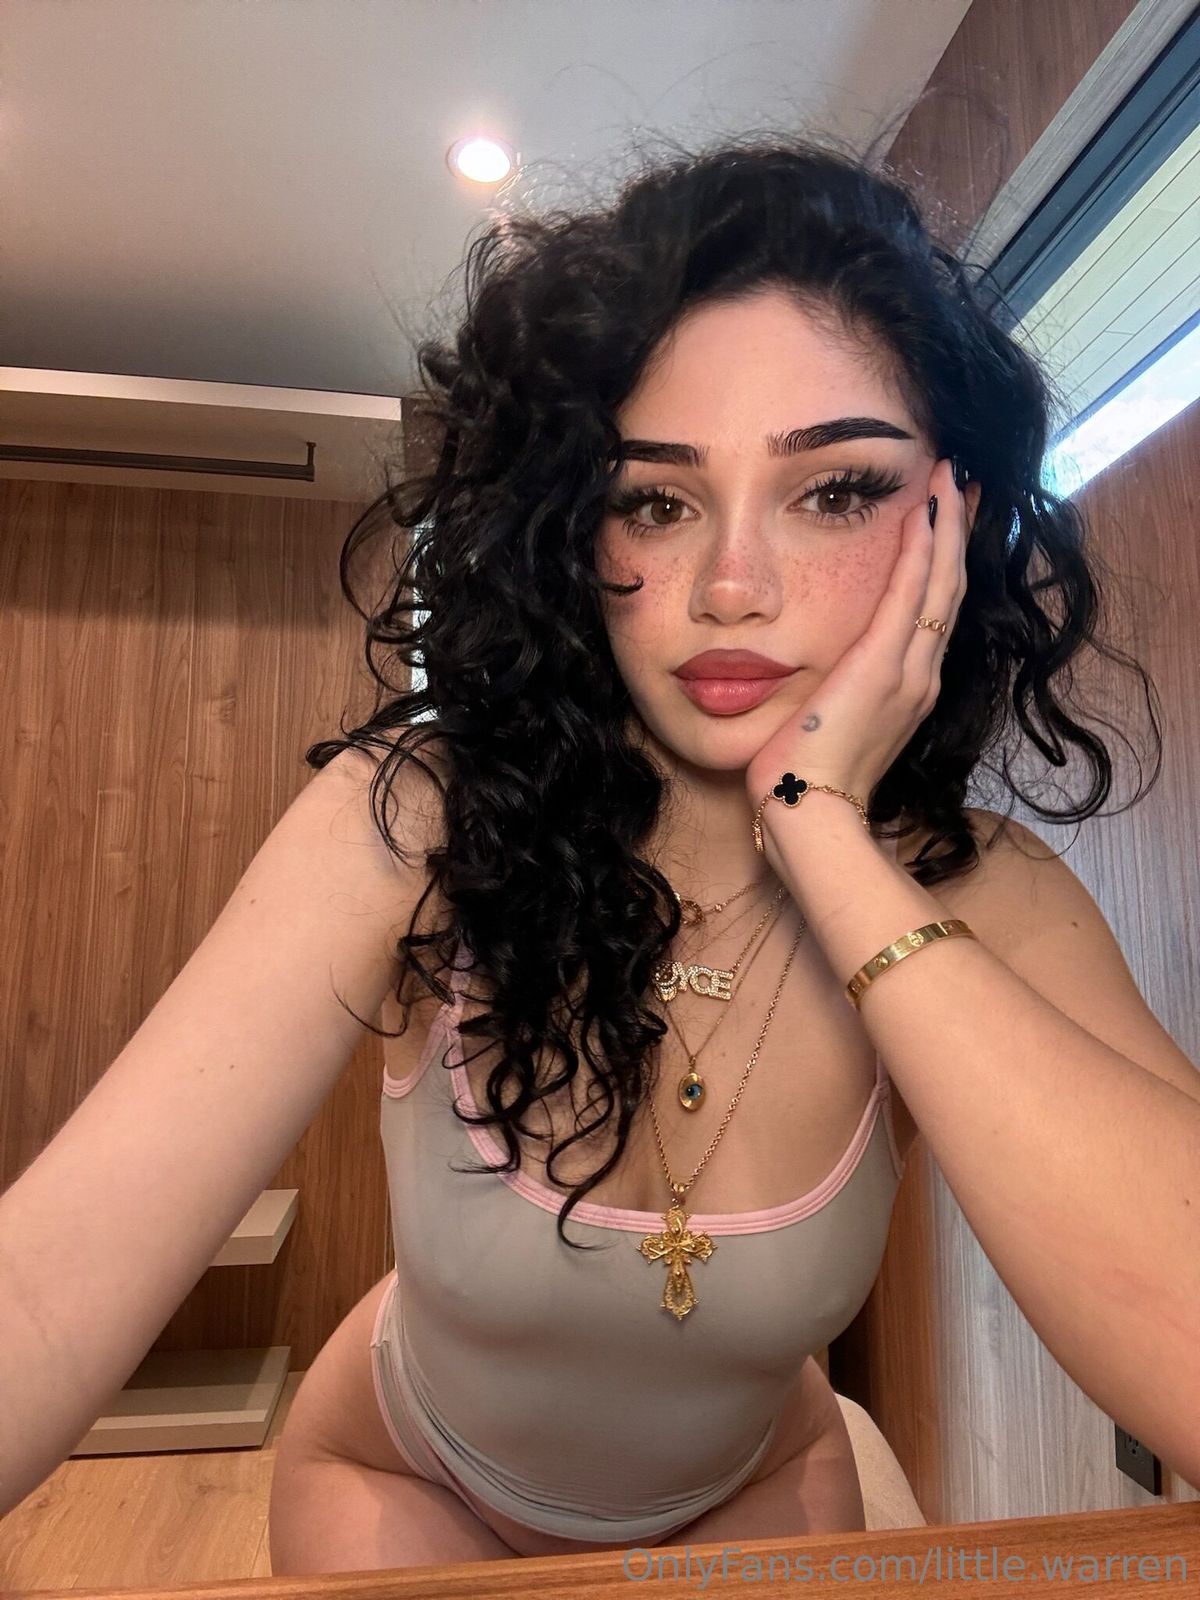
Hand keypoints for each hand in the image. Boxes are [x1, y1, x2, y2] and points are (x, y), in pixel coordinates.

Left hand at [745, 456, 970, 839]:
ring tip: (950, 478)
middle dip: (956, 533)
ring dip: (946, 526)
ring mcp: (908, 672)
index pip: (931, 615)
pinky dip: (922, 549)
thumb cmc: (806, 784)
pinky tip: (925, 510)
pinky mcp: (884, 666)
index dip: (942, 567)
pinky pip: (910, 593)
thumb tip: (817, 688)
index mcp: (906, 693)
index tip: (944, 524)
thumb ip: (833, 702)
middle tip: (961, 483)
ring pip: (939, 584)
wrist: (810, 816)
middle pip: (947, 591)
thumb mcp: (827, 731)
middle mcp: (919, 678)